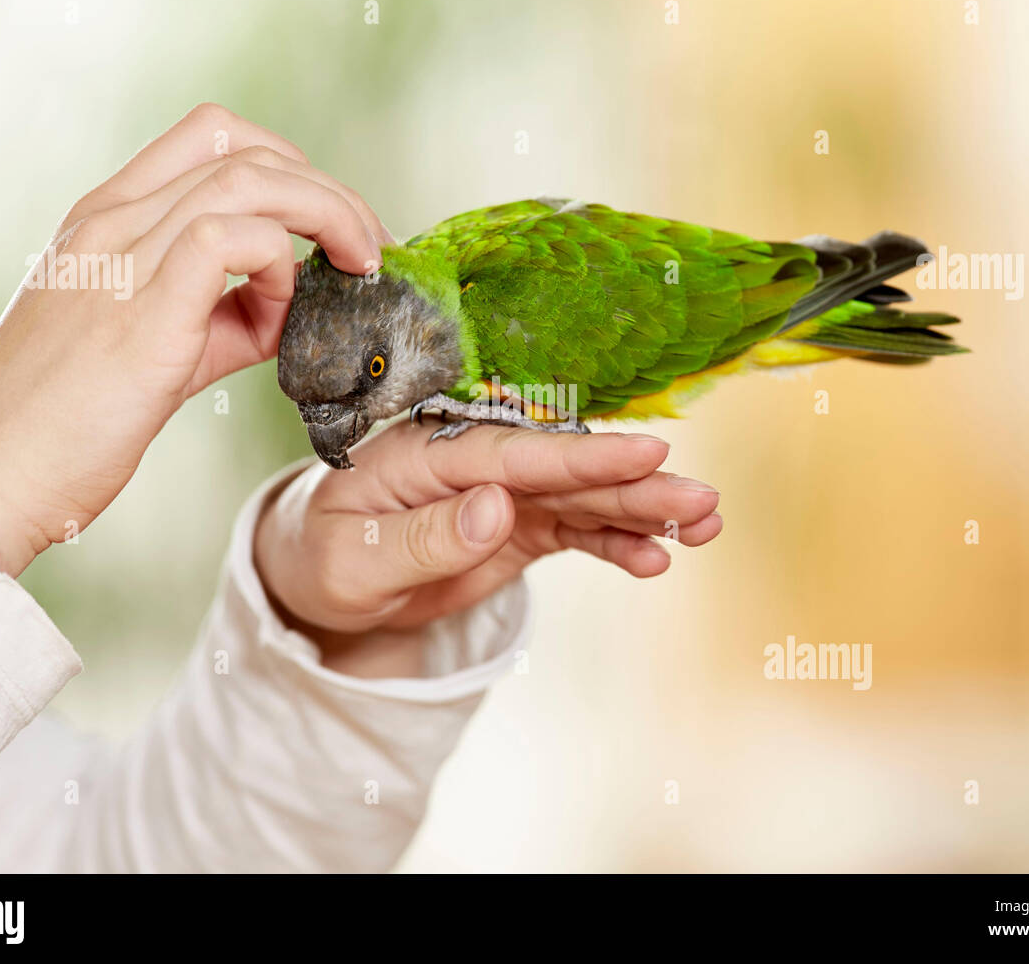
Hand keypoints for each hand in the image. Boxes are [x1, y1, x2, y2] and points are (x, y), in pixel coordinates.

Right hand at [0, 103, 390, 575]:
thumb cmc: (65, 425)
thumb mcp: (152, 345)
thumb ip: (221, 314)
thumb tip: (289, 305)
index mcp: (106, 218)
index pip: (211, 137)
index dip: (291, 164)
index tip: (333, 222)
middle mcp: (110, 220)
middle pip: (243, 146)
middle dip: (327, 188)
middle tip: (370, 245)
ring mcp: (119, 257)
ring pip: (248, 178)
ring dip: (326, 214)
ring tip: (360, 266)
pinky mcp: (139, 310)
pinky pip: (230, 240)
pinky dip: (278, 265)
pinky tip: (283, 313)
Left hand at [253, 419, 722, 675]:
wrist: (321, 577)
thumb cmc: (325, 557)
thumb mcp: (354, 559)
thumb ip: (424, 535)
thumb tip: (494, 506)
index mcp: (431, 451)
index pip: (516, 452)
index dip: (584, 455)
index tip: (649, 451)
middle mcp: (478, 462)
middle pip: (566, 470)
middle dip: (638, 483)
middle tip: (705, 499)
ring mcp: (504, 493)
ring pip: (585, 498)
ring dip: (644, 512)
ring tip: (707, 527)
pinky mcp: (519, 525)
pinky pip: (577, 532)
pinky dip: (617, 544)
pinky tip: (657, 559)